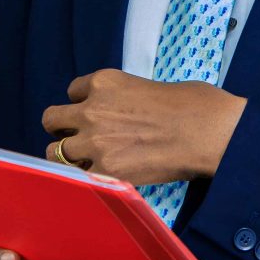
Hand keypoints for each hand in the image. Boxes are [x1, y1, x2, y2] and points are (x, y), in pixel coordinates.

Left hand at [41, 69, 244, 184]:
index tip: (94, 114)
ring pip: (55, 152)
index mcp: (104, 81)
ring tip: (86, 163)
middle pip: (51, 119)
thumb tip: (124, 114)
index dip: (82, 104)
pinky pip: (76, 176)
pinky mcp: (105, 170)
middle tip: (80, 139)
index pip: (72, 91)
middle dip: (63, 129)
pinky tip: (100, 178)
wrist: (208, 131)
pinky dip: (84, 178)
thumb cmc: (192, 104)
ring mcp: (94, 141)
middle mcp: (91, 108)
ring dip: (68, 156)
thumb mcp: (148, 87)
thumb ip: (124, 98)